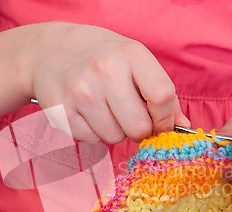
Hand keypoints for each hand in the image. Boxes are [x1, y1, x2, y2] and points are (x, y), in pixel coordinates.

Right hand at [26, 22, 189, 142]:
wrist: (48, 51)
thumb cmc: (100, 57)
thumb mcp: (133, 60)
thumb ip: (160, 91)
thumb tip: (183, 125)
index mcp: (130, 54)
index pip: (162, 97)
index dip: (165, 119)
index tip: (160, 123)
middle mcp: (104, 71)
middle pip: (138, 127)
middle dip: (139, 130)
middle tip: (129, 116)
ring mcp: (80, 93)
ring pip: (114, 138)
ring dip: (114, 130)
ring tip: (103, 108)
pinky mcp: (62, 112)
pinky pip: (91, 140)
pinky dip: (93, 131)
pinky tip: (86, 112)